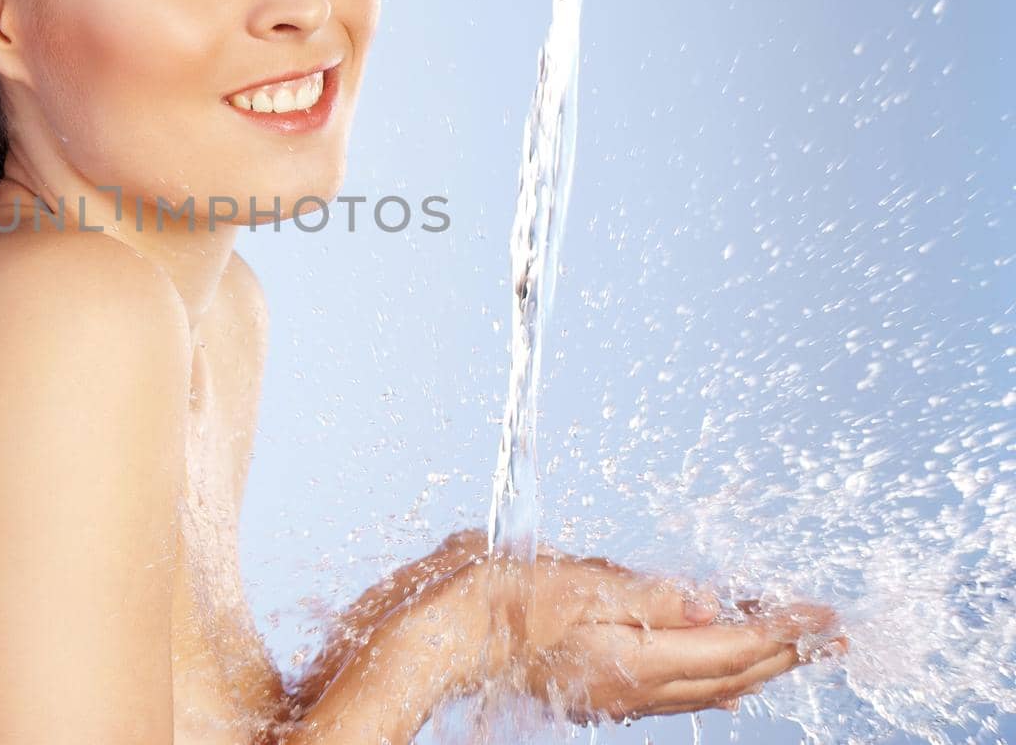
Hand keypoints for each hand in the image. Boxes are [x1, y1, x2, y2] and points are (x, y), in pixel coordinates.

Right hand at [455, 533, 848, 722]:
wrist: (454, 637)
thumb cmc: (507, 603)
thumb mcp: (581, 585)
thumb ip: (651, 596)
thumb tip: (708, 603)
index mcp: (638, 663)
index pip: (732, 647)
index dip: (783, 631)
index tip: (822, 614)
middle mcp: (638, 691)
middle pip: (731, 675)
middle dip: (785, 653)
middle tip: (830, 634)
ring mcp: (621, 698)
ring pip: (709, 687)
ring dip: (756, 664)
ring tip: (792, 647)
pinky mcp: (605, 693)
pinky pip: (680, 692)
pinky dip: (716, 676)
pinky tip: (727, 676)